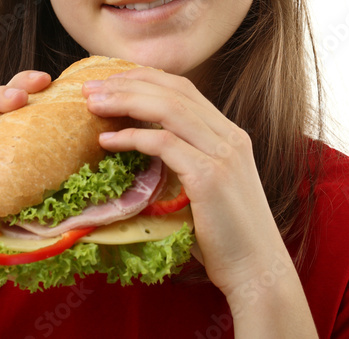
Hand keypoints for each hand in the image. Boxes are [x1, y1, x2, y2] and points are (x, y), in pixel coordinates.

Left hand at [83, 68, 293, 300]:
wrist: (257, 270)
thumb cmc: (227, 236)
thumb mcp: (209, 186)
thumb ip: (187, 161)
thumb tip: (144, 149)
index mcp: (230, 134)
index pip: (184, 89)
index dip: (145, 78)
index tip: (111, 82)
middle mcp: (230, 137)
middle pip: (173, 91)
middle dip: (128, 83)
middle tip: (90, 88)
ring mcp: (222, 154)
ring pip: (168, 109)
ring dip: (125, 102)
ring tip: (92, 105)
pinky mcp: (209, 177)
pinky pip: (163, 144)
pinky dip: (131, 138)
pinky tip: (107, 142)